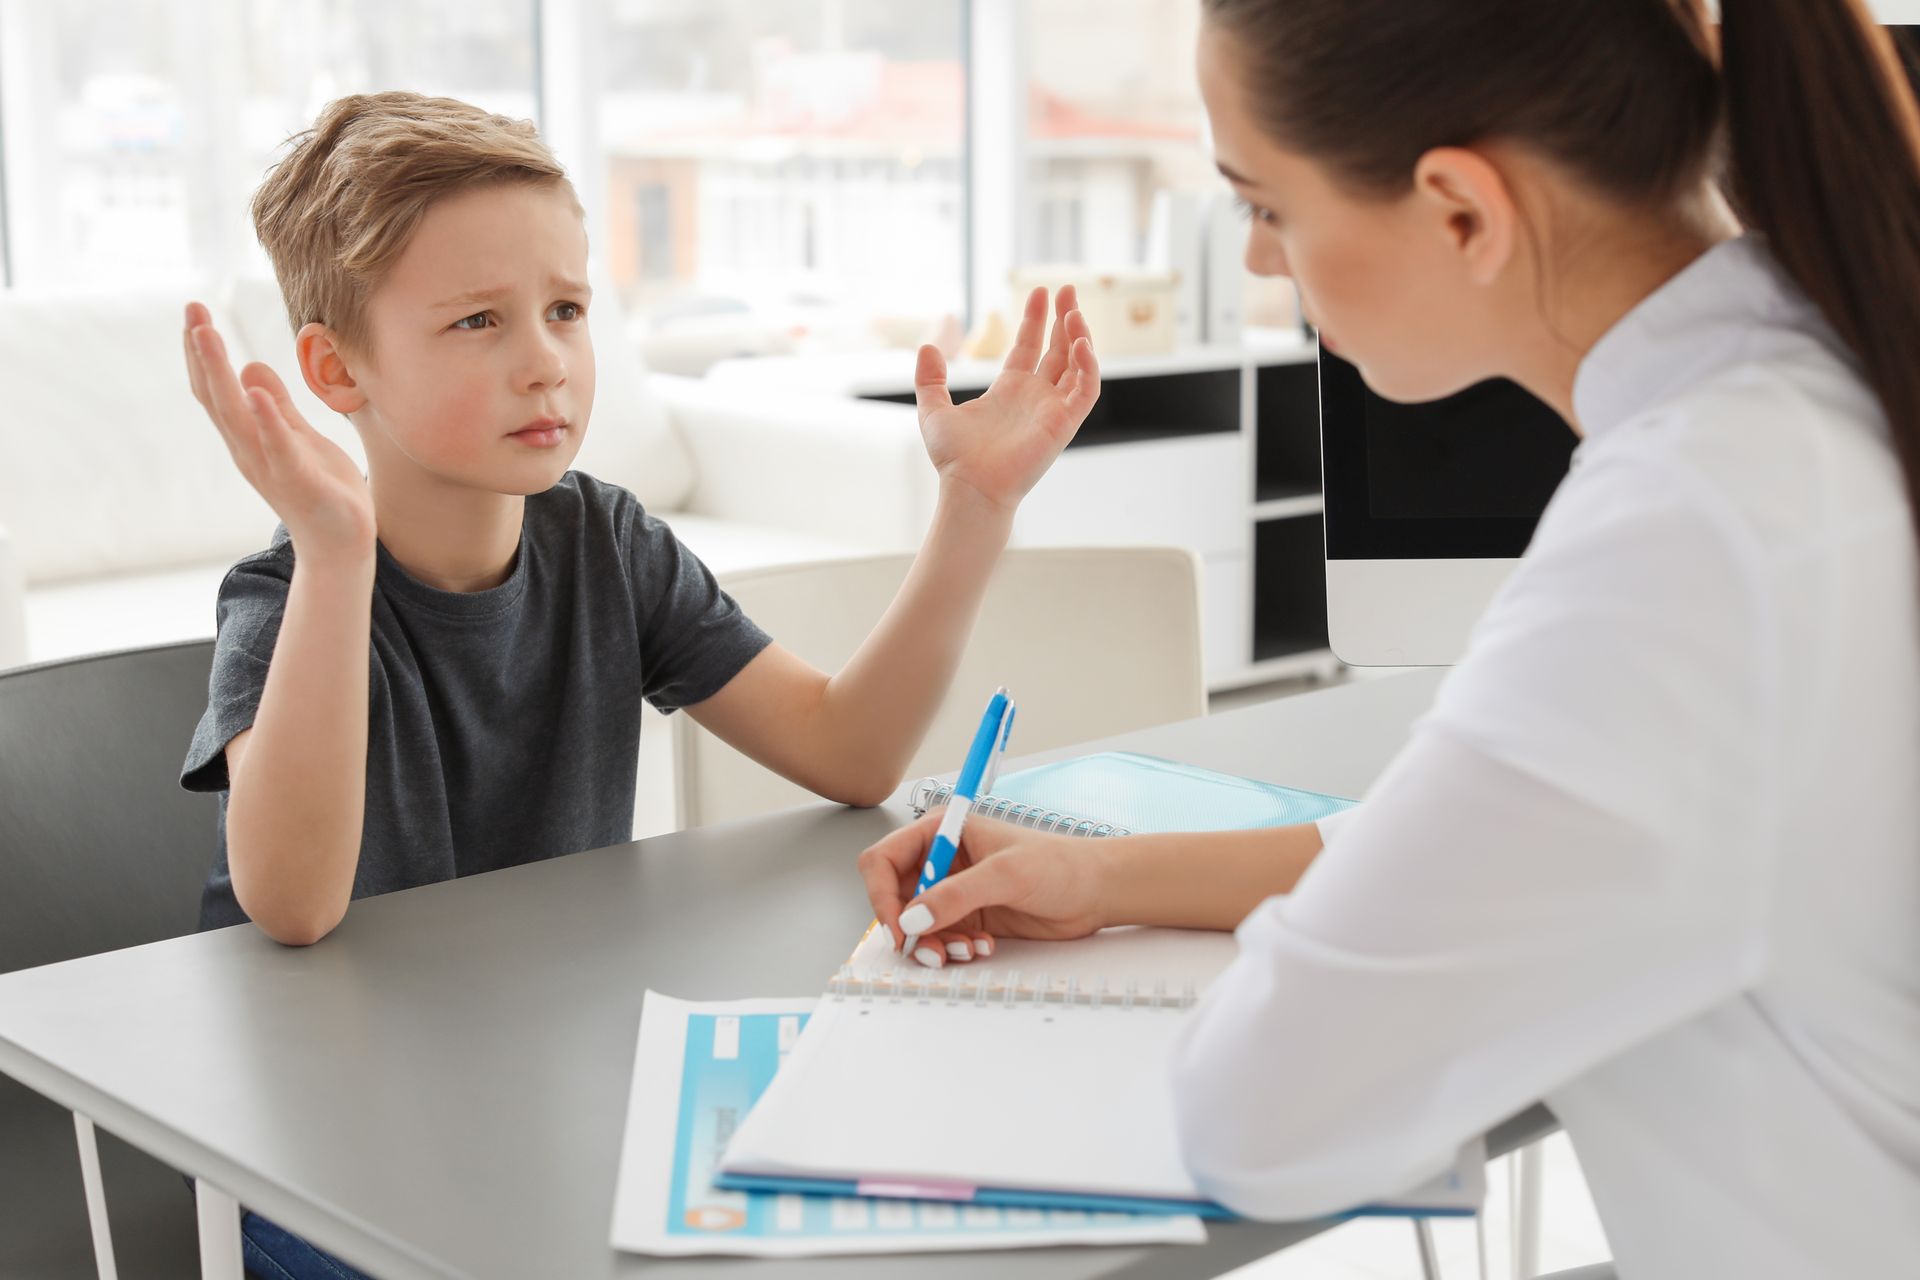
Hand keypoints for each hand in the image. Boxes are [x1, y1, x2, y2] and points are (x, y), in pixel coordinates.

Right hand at [183, 301, 375, 563]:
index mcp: (248, 437)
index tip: (194, 313)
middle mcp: (249, 451)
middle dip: (203, 353)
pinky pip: (278, 449)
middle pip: (216, 396)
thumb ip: (277, 406)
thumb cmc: (322, 490)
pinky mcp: (299, 483)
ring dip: (220, 375)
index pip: (216, 389)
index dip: (203, 353)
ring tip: (207, 334)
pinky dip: (266, 421)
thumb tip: (250, 368)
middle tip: (192, 310)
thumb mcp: (299, 437)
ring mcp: (270, 467)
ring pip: (236, 417)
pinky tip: (254, 392)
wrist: (341, 546)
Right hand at [857, 808, 1110, 966]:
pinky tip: (981, 946)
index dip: (882, 895)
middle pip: (894, 897)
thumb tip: (912, 919)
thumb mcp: (1005, 876)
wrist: (1096, 891)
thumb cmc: (1060, 865)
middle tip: (930, 950)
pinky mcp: (967, 915)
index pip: (884, 860)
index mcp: (942, 830)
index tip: (899, 928)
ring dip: (933, 944)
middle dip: (909, 928)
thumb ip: (955, 896)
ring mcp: (953, 889)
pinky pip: (939, 938)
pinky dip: (952, 949)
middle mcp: (941, 859)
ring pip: (915, 924)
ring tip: (966, 949)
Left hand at [915, 286, 1099, 515]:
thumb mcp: (933, 409)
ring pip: (1078, 364)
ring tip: (1073, 309)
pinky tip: (1081, 343)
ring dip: (1079, 335)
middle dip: (1065, 318)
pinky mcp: (1065, 423)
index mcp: (1010, 390)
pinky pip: (1086, 390)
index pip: (1030, 346)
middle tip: (1068, 288)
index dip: (1036, 319)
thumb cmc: (954, 458)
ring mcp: (1053, 409)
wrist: (969, 486)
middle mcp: (1036, 396)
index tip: (1040, 291)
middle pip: (1059, 349)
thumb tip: (926, 346)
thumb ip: (929, 378)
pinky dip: (1089, 366)